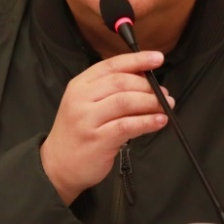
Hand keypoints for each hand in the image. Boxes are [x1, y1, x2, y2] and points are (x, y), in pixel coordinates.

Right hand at [40, 51, 172, 204]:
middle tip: (165, 94)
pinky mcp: (97, 139)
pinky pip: (127, 125)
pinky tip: (160, 121)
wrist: (58, 165)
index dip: (137, 60)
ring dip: (151, 102)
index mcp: (80, 84)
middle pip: (121, 82)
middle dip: (148, 86)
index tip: (158, 58)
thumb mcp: (86, 104)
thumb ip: (110, 90)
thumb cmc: (78, 132)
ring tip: (166, 106)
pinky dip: (147, 122)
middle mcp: (81, 98)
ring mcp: (87, 119)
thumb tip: (145, 79)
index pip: (111, 65)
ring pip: (126, 102)